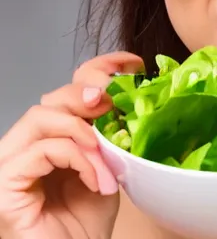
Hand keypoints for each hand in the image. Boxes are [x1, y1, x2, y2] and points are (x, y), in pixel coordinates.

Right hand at [0, 52, 142, 238]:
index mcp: (53, 136)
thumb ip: (107, 135)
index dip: (98, 68)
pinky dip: (76, 158)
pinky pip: (41, 150)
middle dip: (88, 94)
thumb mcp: (107, 168)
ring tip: (107, 157)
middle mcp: (27, 144)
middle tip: (113, 106)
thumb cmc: (86, 223)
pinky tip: (97, 180)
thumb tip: (124, 99)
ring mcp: (11, 162)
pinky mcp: (4, 183)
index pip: (68, 88)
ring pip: (41, 116)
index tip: (132, 64)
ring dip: (84, 133)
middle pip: (52, 97)